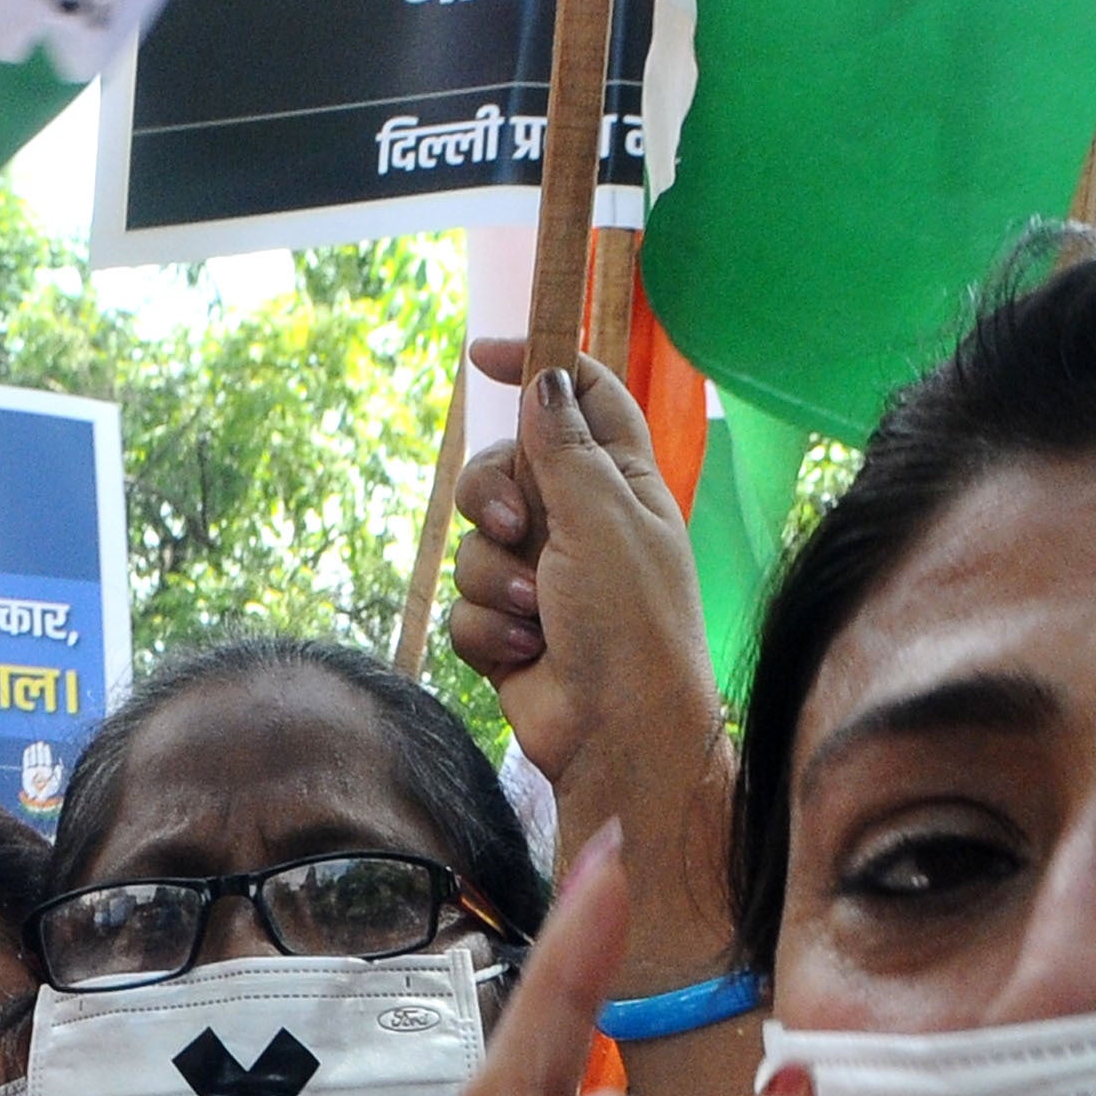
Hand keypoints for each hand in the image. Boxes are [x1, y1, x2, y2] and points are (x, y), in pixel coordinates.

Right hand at [449, 341, 736, 987]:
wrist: (617, 738)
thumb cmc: (628, 624)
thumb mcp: (600, 516)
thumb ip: (564, 445)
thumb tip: (546, 380)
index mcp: (623, 483)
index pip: (581, 397)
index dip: (538, 367)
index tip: (486, 357)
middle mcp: (583, 525)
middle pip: (504, 467)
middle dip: (493, 495)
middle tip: (514, 524)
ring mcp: (545, 581)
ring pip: (475, 543)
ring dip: (493, 578)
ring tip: (534, 615)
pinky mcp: (510, 633)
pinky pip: (466, 607)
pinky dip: (485, 631)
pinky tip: (522, 655)